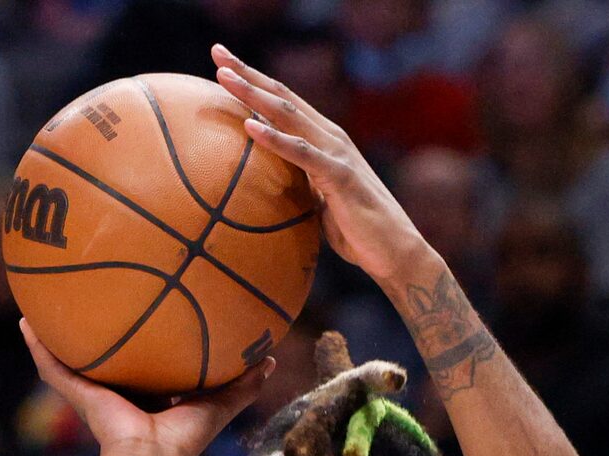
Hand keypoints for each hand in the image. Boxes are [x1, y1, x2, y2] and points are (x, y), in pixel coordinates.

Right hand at [21, 319, 268, 455]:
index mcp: (147, 391)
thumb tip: (271, 358)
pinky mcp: (78, 393)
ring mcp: (94, 391)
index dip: (145, 336)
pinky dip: (37, 346)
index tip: (147, 307)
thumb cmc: (184, 439)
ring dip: (57, 334)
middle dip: (96, 330)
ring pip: (72, 358)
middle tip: (93, 294)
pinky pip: (53, 366)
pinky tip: (25, 321)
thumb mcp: (219, 403)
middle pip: (105, 354)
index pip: (144, 359)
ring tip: (46, 301)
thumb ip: (243, 383)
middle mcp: (118, 389)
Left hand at [212, 44, 431, 287]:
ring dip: (254, 95)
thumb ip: (296, 182)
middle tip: (216, 52)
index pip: (282, 103)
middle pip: (281, 97)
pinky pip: (302, 154)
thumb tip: (267, 185)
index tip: (221, 64)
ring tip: (224, 77)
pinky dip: (275, 139)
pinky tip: (250, 127)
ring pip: (288, 115)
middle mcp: (329, 136)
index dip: (253, 82)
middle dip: (248, 74)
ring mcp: (335, 152)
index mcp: (321, 140)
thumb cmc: (353, 229)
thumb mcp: (315, 201)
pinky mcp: (339, 175)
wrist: (391, 250)